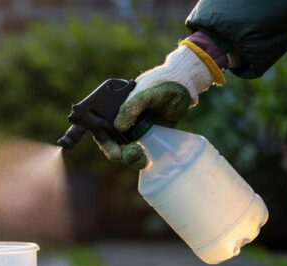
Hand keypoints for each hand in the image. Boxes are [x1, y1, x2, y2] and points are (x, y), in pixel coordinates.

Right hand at [95, 42, 221, 169]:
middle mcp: (122, 120)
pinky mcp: (148, 136)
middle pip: (112, 142)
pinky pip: (140, 151)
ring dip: (129, 158)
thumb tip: (118, 127)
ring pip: (125, 149)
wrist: (184, 86)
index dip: (105, 142)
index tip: (114, 153)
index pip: (101, 127)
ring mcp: (135, 129)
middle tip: (125, 157)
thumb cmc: (161, 84)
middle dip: (117, 153)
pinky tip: (146, 160)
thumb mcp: (146, 93)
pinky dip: (140, 158)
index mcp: (114, 108)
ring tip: (141, 159)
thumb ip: (132, 107)